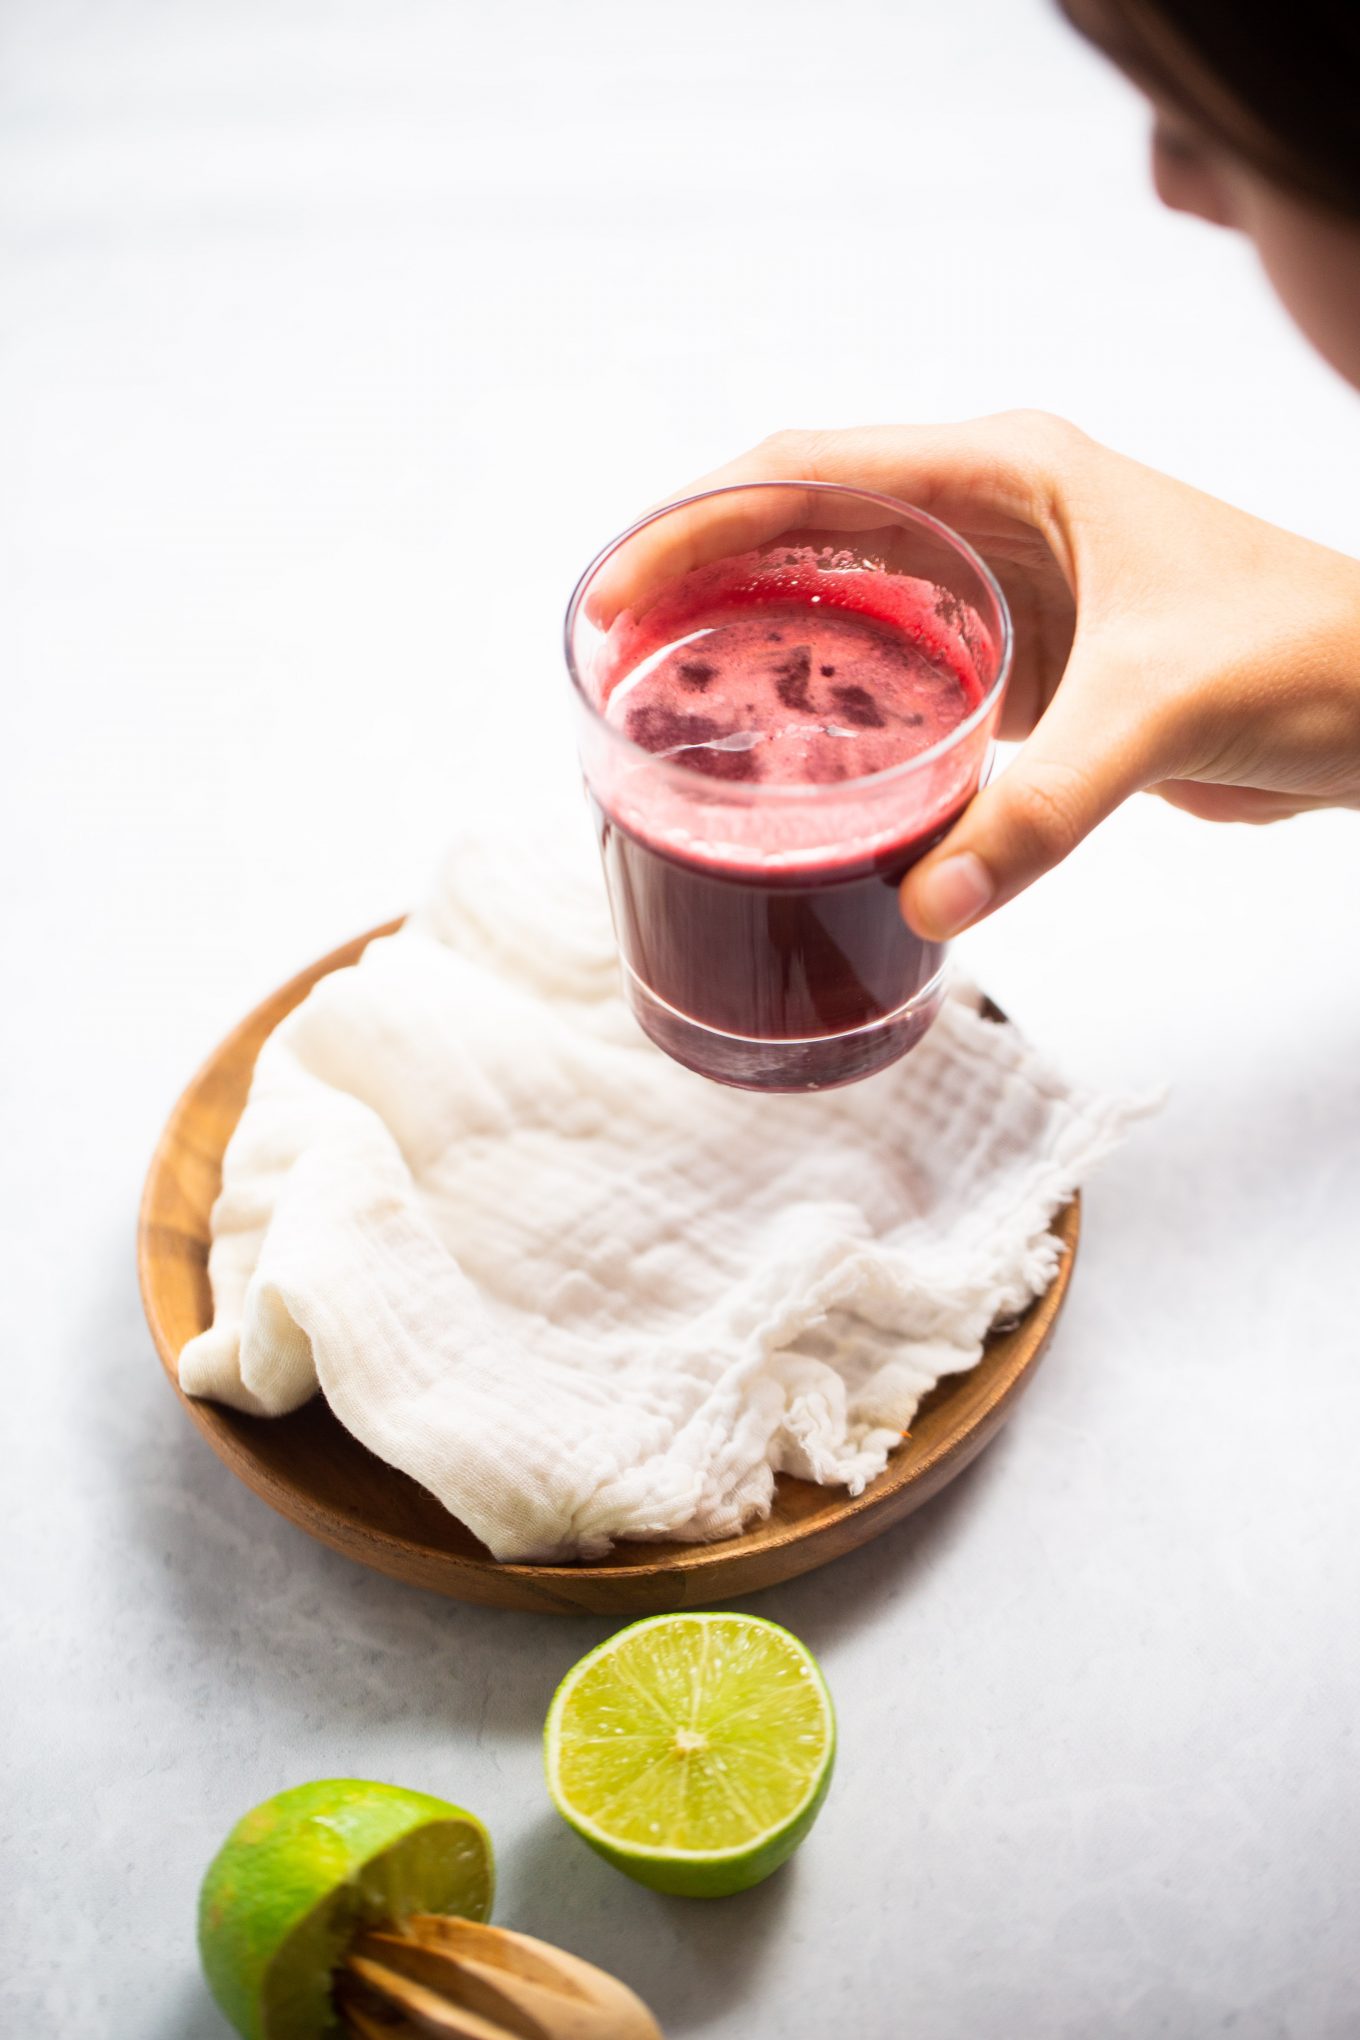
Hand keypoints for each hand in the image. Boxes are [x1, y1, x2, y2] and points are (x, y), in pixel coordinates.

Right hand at [659, 413, 1359, 936]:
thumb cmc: (1307, 656)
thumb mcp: (1164, 712)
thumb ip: (1044, 810)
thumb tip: (926, 904)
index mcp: (1012, 473)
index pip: (813, 466)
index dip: (698, 521)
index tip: (621, 591)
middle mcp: (994, 515)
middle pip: (805, 524)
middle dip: (701, 579)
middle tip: (614, 658)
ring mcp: (1006, 588)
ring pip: (845, 596)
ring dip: (758, 638)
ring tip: (668, 703)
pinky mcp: (1026, 662)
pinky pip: (899, 670)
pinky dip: (833, 704)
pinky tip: (786, 757)